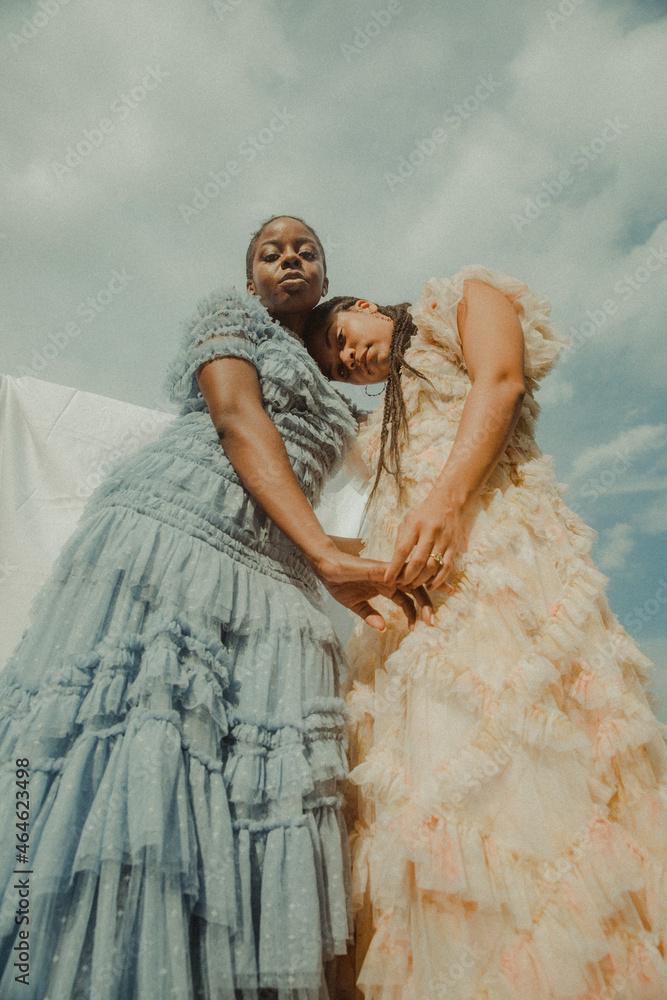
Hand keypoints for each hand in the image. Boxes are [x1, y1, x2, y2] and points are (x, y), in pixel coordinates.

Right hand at [314, 551, 432, 631]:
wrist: (324, 565)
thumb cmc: (339, 582)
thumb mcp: (356, 604)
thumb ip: (370, 615)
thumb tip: (383, 628)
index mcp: (386, 587)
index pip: (408, 598)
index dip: (419, 610)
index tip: (427, 624)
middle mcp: (390, 578)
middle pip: (415, 589)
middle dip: (426, 605)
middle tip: (433, 622)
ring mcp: (385, 572)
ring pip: (410, 580)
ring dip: (422, 596)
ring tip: (429, 615)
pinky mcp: (377, 567)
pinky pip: (397, 572)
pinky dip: (410, 578)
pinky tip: (418, 587)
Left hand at [384, 493, 464, 591]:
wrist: (449, 501)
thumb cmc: (423, 513)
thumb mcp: (408, 520)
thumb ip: (401, 539)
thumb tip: (395, 563)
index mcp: (415, 525)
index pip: (402, 550)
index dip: (394, 567)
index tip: (387, 580)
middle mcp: (431, 533)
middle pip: (418, 562)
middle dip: (407, 577)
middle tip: (400, 585)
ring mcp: (444, 540)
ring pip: (432, 567)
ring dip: (421, 580)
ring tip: (411, 586)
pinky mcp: (454, 547)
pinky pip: (446, 568)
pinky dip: (438, 580)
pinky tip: (429, 586)